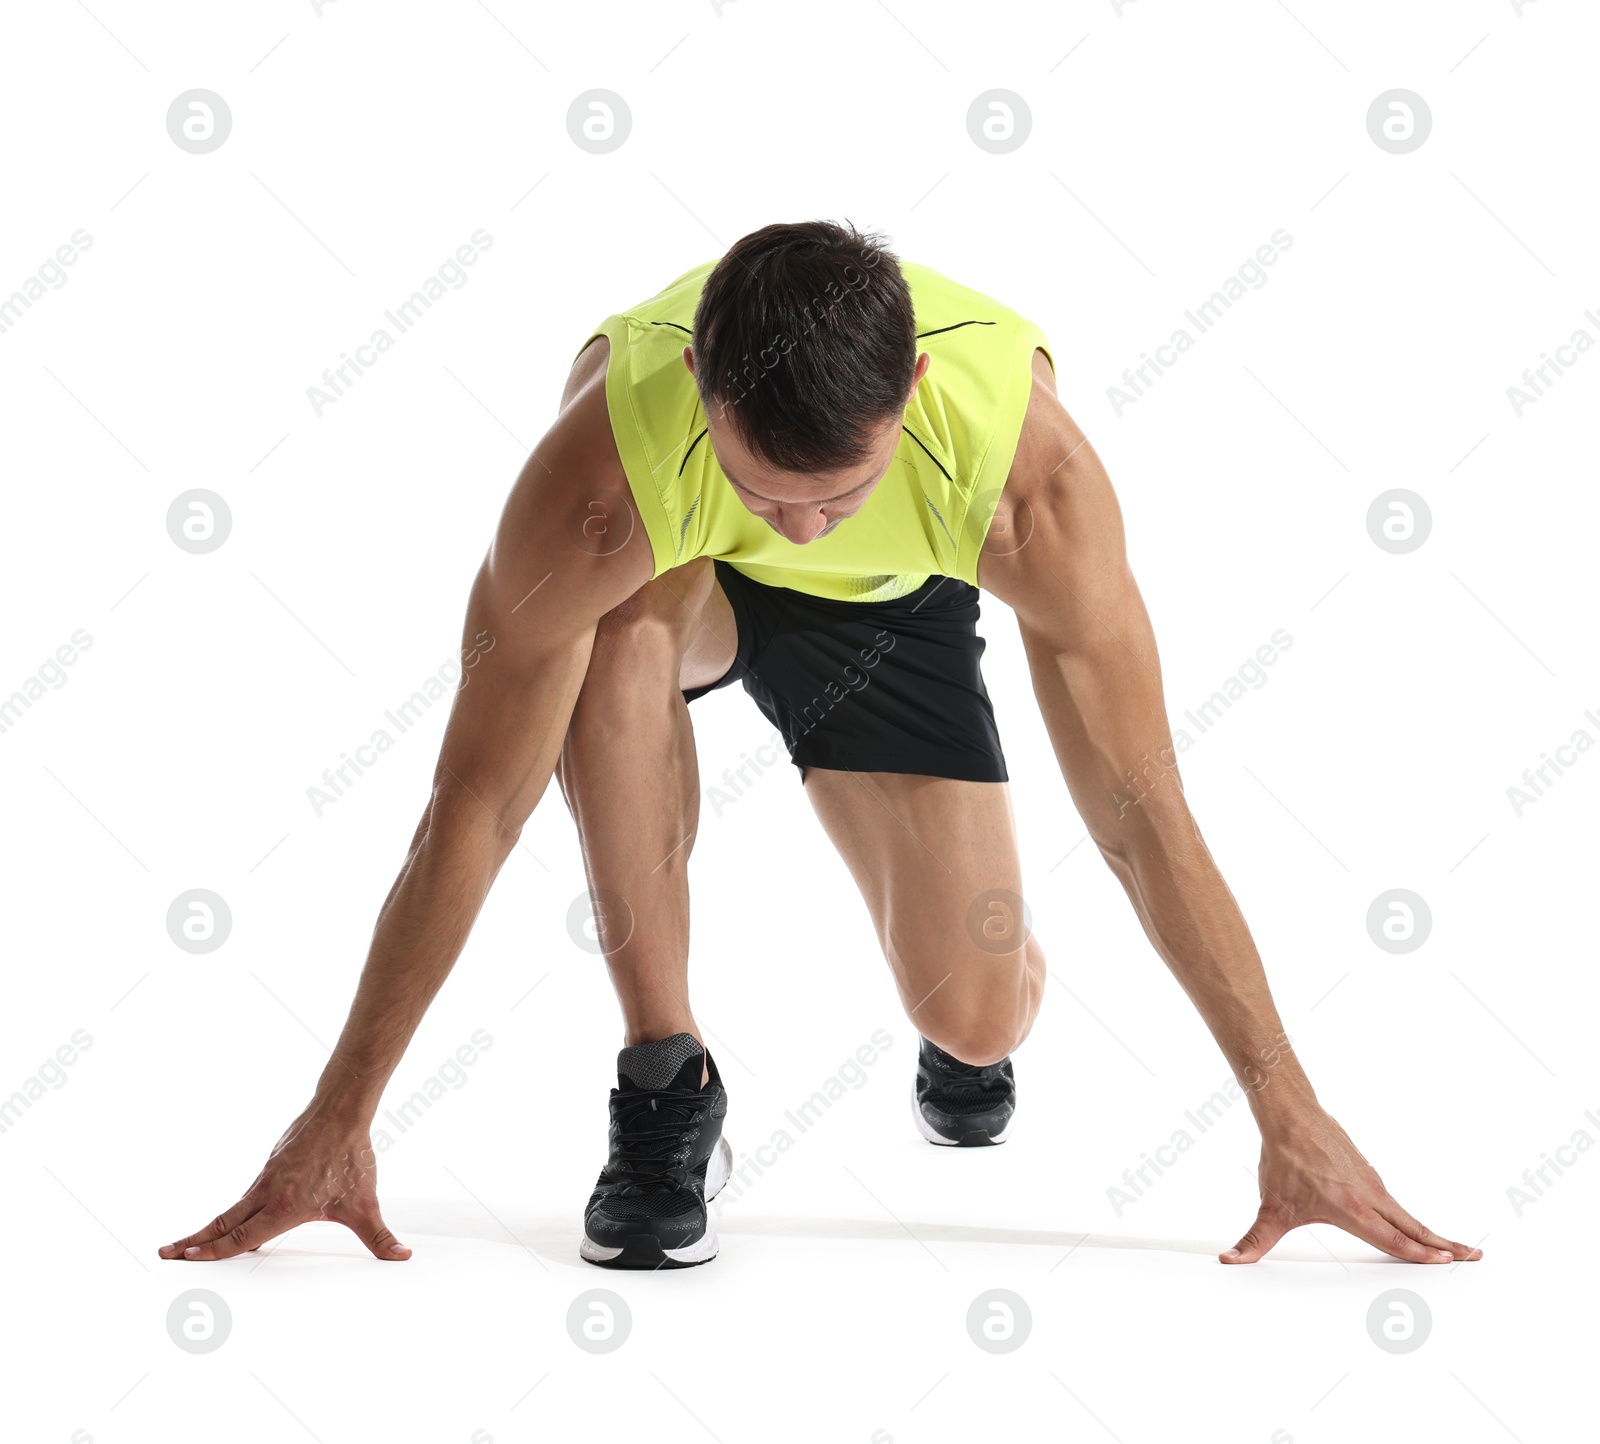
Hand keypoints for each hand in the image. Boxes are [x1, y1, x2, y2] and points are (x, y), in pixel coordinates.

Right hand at [158, 1108, 409, 1262]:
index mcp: (285, 1206)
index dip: (215, 1252)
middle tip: (165, 1254)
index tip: (188, 1260)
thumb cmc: (351, 1157)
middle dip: (194, 1242)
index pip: (243, 1237)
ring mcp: (266, 1177)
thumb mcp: (364, 1203)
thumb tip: (401, 1257)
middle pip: (224, 1224)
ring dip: (208, 1227)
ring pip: (232, 1208)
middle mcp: (268, 1192)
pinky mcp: (271, 1165)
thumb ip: (379, 1236)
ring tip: (186, 1242)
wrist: (342, 1110)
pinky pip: (246, 1194)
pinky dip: (231, 1210)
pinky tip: (228, 1219)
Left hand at [1223, 1107, 1481, 1264]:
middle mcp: (1370, 1196)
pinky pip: (1394, 1201)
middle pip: (1414, 1226)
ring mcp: (1372, 1183)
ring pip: (1406, 1213)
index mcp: (1353, 1209)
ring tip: (1453, 1247)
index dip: (1420, 1253)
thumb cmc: (1284, 1160)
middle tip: (1474, 1257)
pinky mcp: (1367, 1172)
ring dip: (1431, 1231)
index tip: (1449, 1261)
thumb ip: (1254, 1241)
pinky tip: (1413, 1225)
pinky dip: (1411, 1216)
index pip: (1393, 1238)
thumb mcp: (1270, 1208)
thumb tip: (1229, 1260)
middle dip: (1445, 1244)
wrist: (1291, 1115)